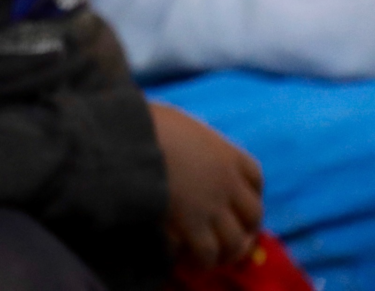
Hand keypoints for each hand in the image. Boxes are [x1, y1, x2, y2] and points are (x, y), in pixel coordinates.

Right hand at [150, 100, 263, 267]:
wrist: (127, 142)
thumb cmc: (143, 123)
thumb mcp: (174, 120)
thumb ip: (188, 138)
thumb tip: (178, 140)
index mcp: (225, 153)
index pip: (254, 177)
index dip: (249, 192)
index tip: (237, 200)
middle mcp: (228, 183)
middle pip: (253, 214)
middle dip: (244, 227)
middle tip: (230, 236)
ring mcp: (213, 207)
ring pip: (236, 241)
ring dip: (226, 251)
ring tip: (211, 256)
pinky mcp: (193, 227)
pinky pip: (208, 254)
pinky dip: (202, 260)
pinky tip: (189, 260)